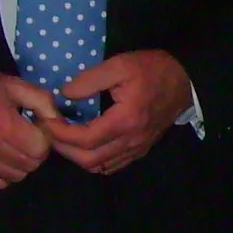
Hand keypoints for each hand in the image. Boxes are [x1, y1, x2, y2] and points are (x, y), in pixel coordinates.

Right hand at [0, 65, 55, 188]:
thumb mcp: (12, 84)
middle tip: (26, 135)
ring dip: (20, 163)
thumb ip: (41, 101)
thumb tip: (58, 123)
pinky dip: (3, 173)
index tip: (37, 127)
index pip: (41, 149)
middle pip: (30, 164)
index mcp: (2, 124)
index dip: (45, 138)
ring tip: (11, 145)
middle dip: (35, 151)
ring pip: (15, 176)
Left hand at [43, 50, 192, 174]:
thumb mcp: (119, 65)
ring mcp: (137, 148)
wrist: (185, 80)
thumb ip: (89, 80)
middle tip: (51, 132)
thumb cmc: (153, 70)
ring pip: (100, 167)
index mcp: (125, 120)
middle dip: (64, 149)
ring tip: (66, 138)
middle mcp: (131, 140)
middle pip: (89, 160)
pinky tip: (87, 144)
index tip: (46, 120)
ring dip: (78, 157)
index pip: (84, 139)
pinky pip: (113, 165)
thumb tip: (65, 95)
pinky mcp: (141, 149)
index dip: (60, 134)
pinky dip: (94, 160)